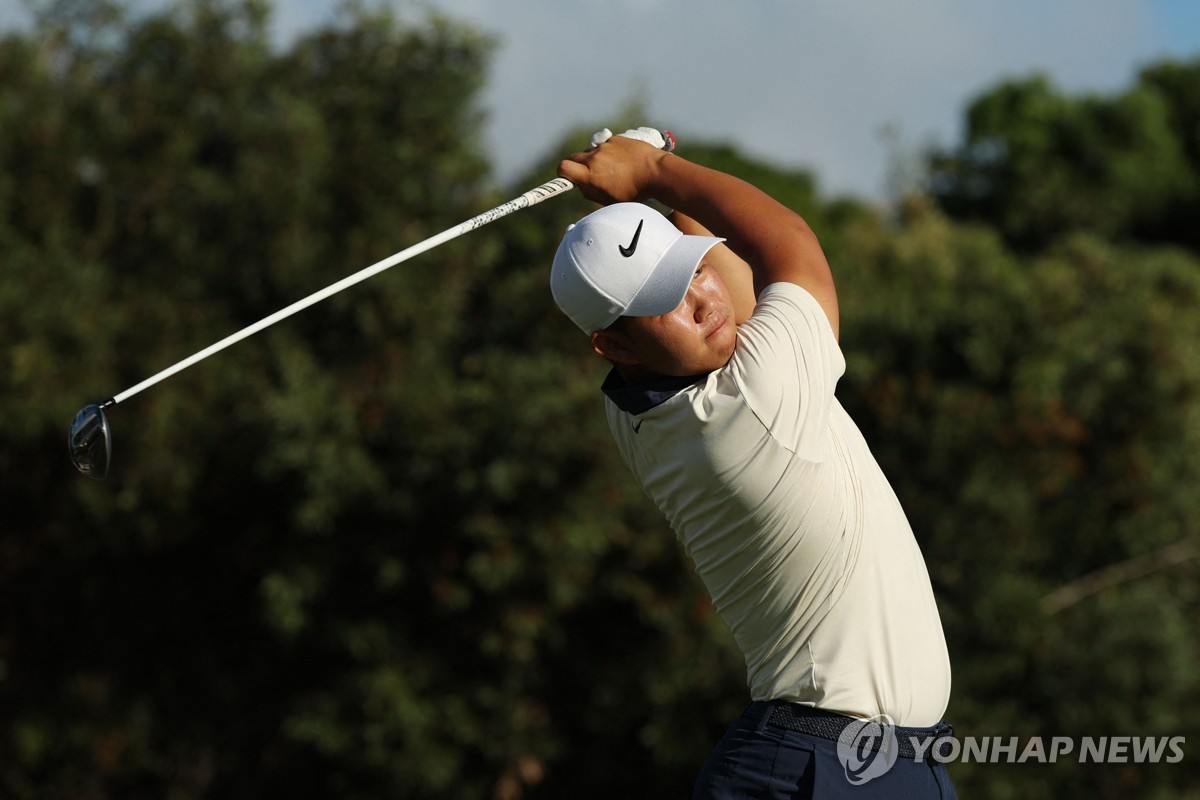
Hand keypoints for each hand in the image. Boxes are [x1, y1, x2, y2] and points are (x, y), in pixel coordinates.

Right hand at [559, 128, 673, 204]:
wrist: (656, 172)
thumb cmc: (635, 191)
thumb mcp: (610, 200)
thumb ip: (591, 192)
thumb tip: (580, 184)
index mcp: (591, 174)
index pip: (563, 168)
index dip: (562, 173)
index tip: (568, 177)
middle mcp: (595, 157)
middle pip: (573, 157)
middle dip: (576, 166)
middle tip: (588, 175)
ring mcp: (605, 146)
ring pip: (590, 152)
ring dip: (594, 159)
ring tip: (612, 169)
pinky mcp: (615, 138)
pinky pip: (604, 145)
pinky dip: (608, 152)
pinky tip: (621, 161)